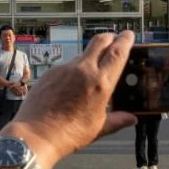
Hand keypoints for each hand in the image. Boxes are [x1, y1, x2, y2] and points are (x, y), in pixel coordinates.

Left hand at [9, 31, 137, 161]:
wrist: (36, 134)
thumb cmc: (69, 134)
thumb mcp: (98, 128)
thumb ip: (117, 120)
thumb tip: (132, 118)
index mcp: (100, 83)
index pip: (117, 52)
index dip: (125, 40)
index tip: (128, 34)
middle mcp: (84, 70)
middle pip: (100, 41)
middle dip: (109, 37)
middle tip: (114, 38)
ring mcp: (65, 69)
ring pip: (83, 54)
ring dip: (91, 55)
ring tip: (93, 69)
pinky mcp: (50, 72)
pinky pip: (66, 65)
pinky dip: (74, 69)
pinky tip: (72, 84)